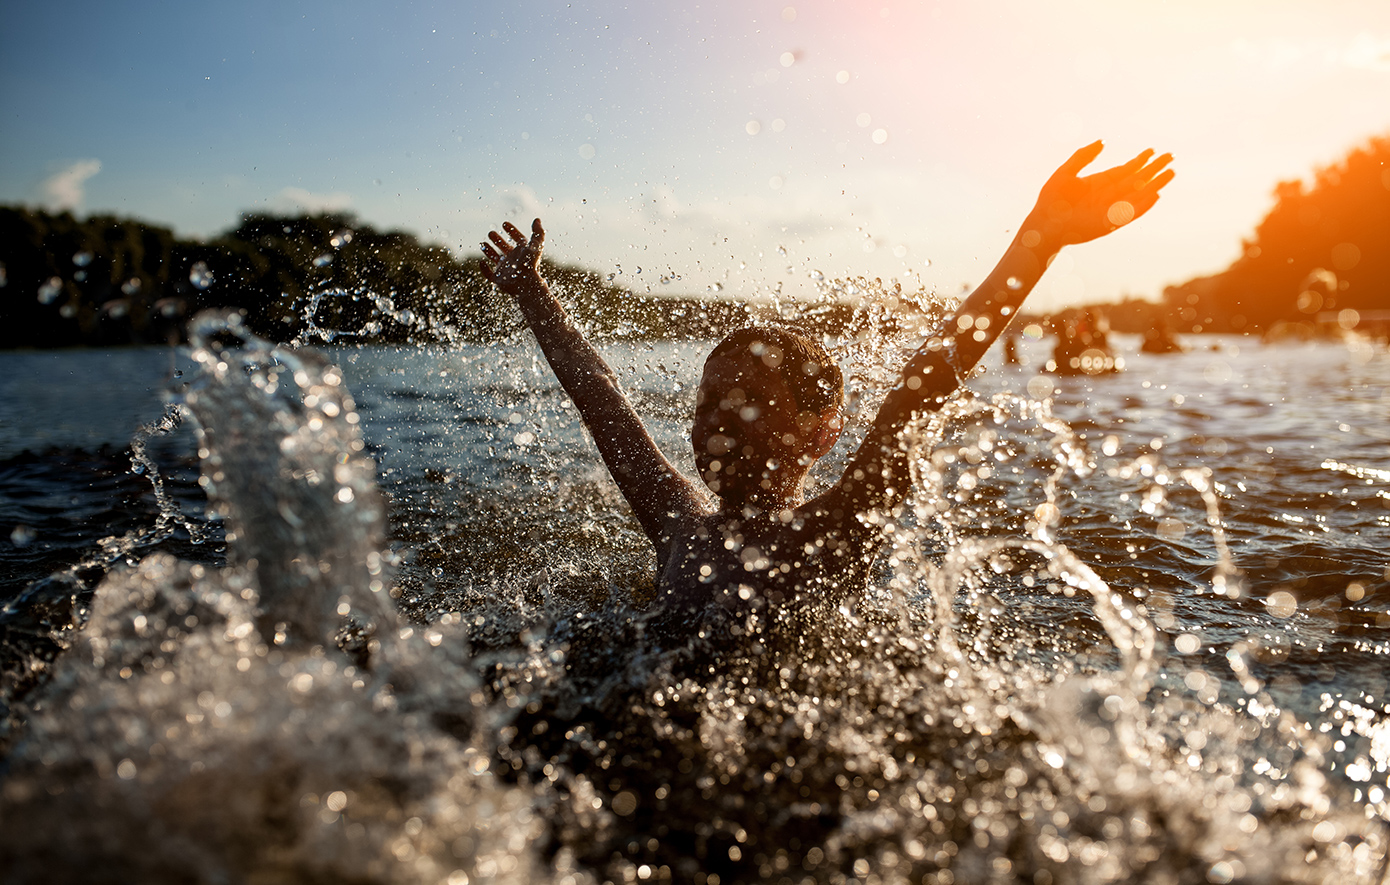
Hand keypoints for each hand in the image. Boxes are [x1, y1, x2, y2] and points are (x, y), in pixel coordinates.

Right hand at [480, 218, 545, 291]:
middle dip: (498, 240)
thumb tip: (537, 219)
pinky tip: (481, 262)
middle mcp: (514, 260)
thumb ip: (538, 232)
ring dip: (489, 251)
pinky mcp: (498, 280)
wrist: (525, 284)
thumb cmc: (531, 264)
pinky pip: (489, 274)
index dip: (512, 231)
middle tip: (491, 233)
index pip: (518, 240)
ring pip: (496, 259)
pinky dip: (484, 269)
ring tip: (482, 243)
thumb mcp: (536, 246)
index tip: (505, 223)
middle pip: (505, 248)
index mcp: (522, 253)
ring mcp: (505, 270)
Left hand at [1024, 142, 1173, 247]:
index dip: (1139, 161)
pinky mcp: (1110, 223)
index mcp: (1099, 183)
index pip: (1125, 170)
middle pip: (1136, 180)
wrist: (1043, 226)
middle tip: (1170, 156)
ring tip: (1171, 173)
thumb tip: (1102, 142)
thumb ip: (1083, 157)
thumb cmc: (1050, 201)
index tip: (1152, 150)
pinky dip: (1144, 205)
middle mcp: (1108, 195)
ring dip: (1154, 184)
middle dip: (1153, 169)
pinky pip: (1131, 213)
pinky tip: (1156, 195)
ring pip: (1138, 195)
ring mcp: (1110, 209)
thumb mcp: (1066, 173)